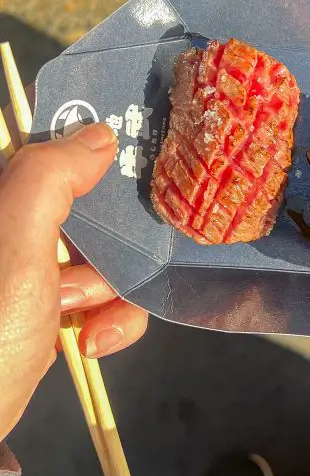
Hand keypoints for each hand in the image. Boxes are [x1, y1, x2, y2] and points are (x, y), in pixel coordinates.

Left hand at [0, 122, 147, 439]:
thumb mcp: (13, 244)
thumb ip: (50, 179)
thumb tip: (100, 133)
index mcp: (0, 200)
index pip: (42, 145)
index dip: (85, 138)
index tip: (130, 148)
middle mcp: (11, 229)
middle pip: (83, 200)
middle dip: (109, 234)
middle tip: (121, 248)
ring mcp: (28, 274)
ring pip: (99, 253)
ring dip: (109, 287)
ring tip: (83, 313)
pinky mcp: (45, 314)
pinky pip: (99, 298)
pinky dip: (110, 320)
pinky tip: (92, 342)